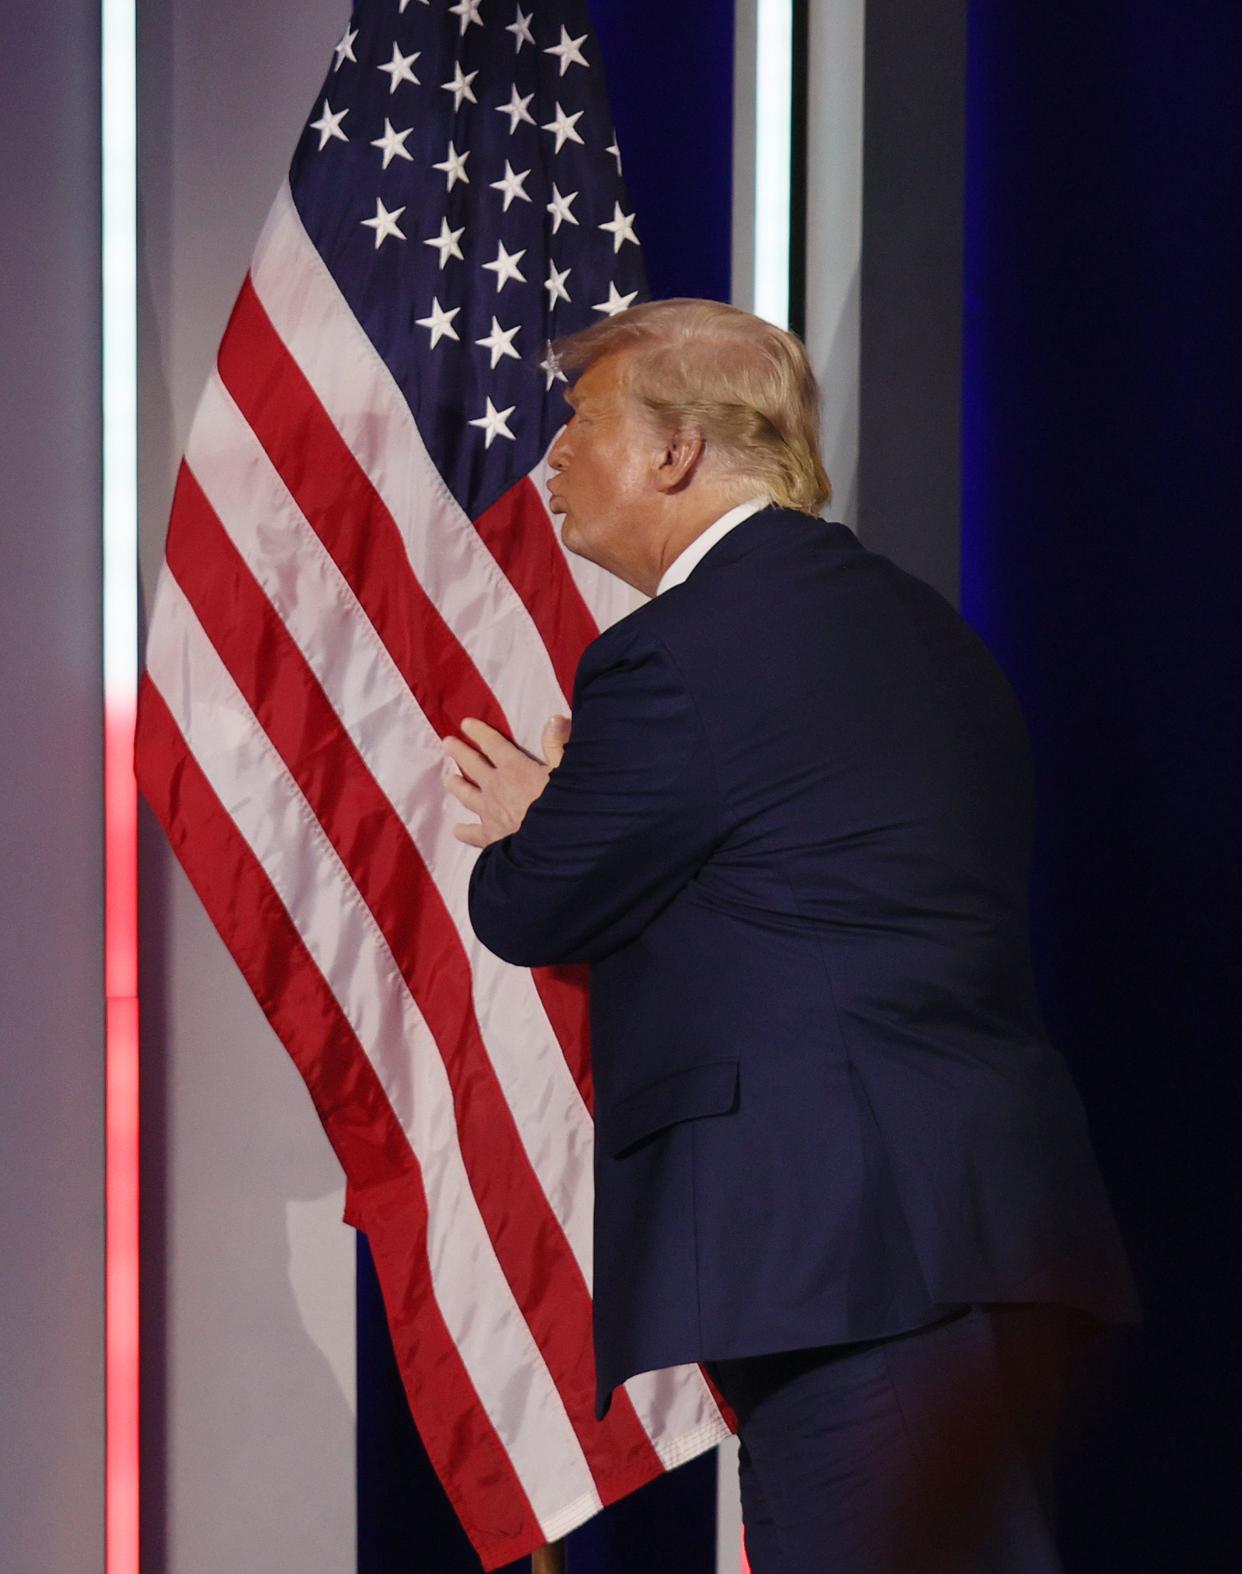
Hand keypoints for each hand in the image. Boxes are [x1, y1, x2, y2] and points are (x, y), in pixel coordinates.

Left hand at [442, 713, 570, 847]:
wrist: (552, 848)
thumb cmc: (563, 808)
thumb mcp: (566, 773)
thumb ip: (557, 746)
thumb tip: (555, 718)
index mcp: (514, 768)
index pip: (493, 744)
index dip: (479, 732)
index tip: (466, 724)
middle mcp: (496, 787)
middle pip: (472, 765)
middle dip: (459, 752)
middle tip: (447, 743)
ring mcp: (489, 813)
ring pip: (466, 795)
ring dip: (457, 786)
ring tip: (448, 779)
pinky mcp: (489, 838)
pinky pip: (472, 833)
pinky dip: (463, 831)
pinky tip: (457, 830)